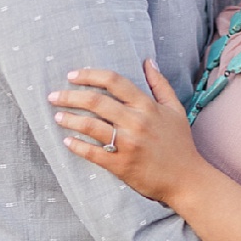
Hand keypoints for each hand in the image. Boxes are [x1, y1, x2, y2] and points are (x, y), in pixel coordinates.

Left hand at [51, 60, 204, 203]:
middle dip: (71, 96)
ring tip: (57, 115)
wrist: (187, 179)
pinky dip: (77, 146)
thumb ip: (160, 84)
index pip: (114, 82)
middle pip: (96, 102)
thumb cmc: (180, 144)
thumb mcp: (175, 110)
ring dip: (70, 119)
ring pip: (91, 126)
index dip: (90, 75)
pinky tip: (67, 141)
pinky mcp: (121, 165)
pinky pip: (93, 153)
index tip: (72, 75)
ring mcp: (128, 144)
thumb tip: (148, 61)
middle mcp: (136, 122)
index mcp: (148, 106)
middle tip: (54, 95)